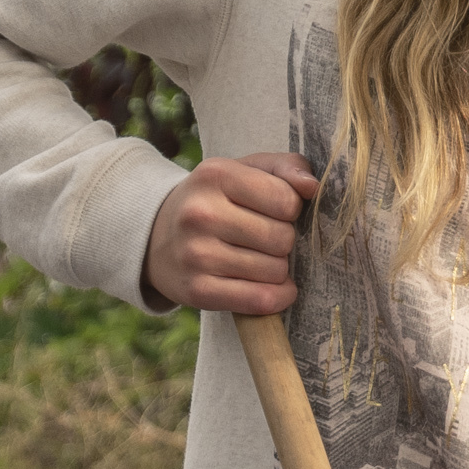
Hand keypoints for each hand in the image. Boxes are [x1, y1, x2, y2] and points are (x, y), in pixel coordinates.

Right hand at [143, 155, 317, 316]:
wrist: (156, 236)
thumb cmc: (216, 200)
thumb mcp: (244, 171)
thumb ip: (285, 168)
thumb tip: (312, 186)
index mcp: (215, 176)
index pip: (286, 200)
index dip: (291, 209)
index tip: (275, 211)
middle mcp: (200, 213)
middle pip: (282, 238)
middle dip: (284, 241)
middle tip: (265, 238)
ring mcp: (196, 254)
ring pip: (276, 271)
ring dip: (278, 269)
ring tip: (257, 258)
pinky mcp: (197, 290)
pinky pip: (261, 300)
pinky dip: (277, 296)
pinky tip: (269, 286)